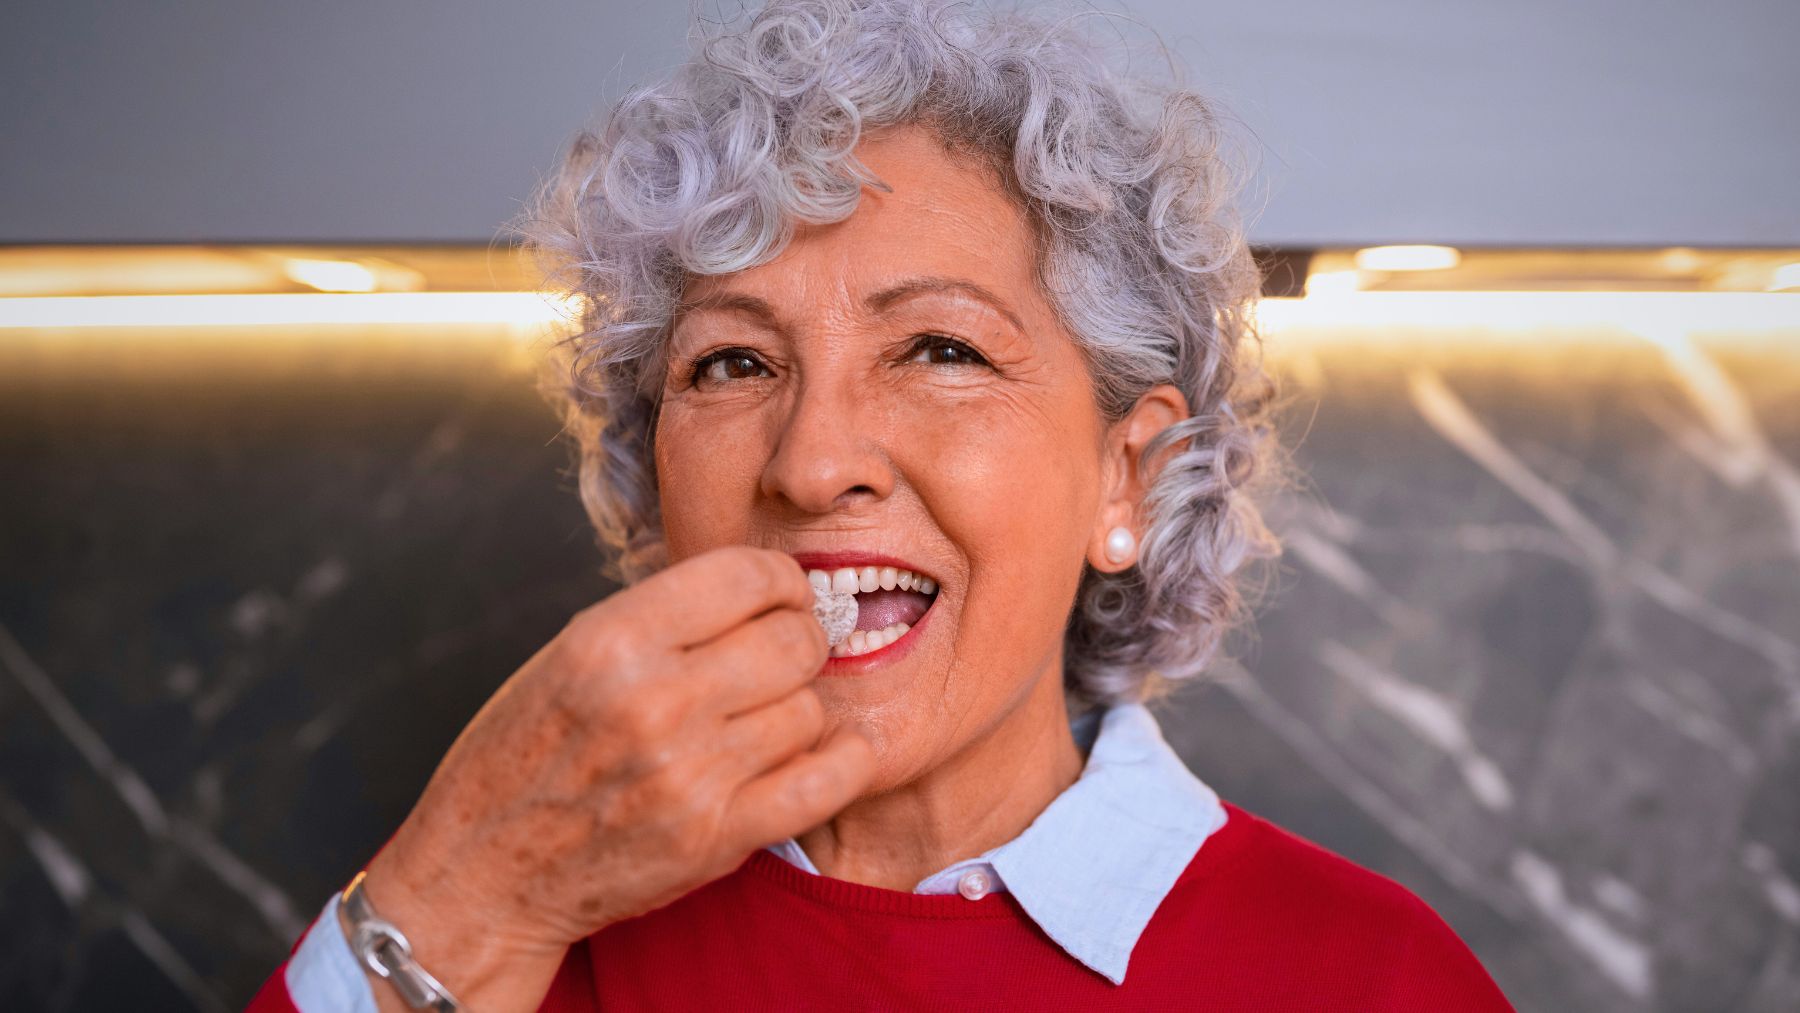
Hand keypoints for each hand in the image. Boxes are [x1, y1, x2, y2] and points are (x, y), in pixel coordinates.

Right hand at [347, 546, 874, 1011]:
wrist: (483, 875)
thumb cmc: (525, 755)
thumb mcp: (569, 655)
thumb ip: (662, 619)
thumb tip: (763, 587)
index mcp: (611, 640)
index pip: (747, 575)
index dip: (780, 581)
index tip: (778, 596)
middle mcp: (654, 702)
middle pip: (794, 640)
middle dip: (798, 640)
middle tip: (779, 656)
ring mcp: (689, 776)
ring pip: (810, 708)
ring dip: (797, 708)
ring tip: (761, 717)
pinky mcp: (716, 839)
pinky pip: (825, 782)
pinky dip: (842, 761)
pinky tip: (828, 750)